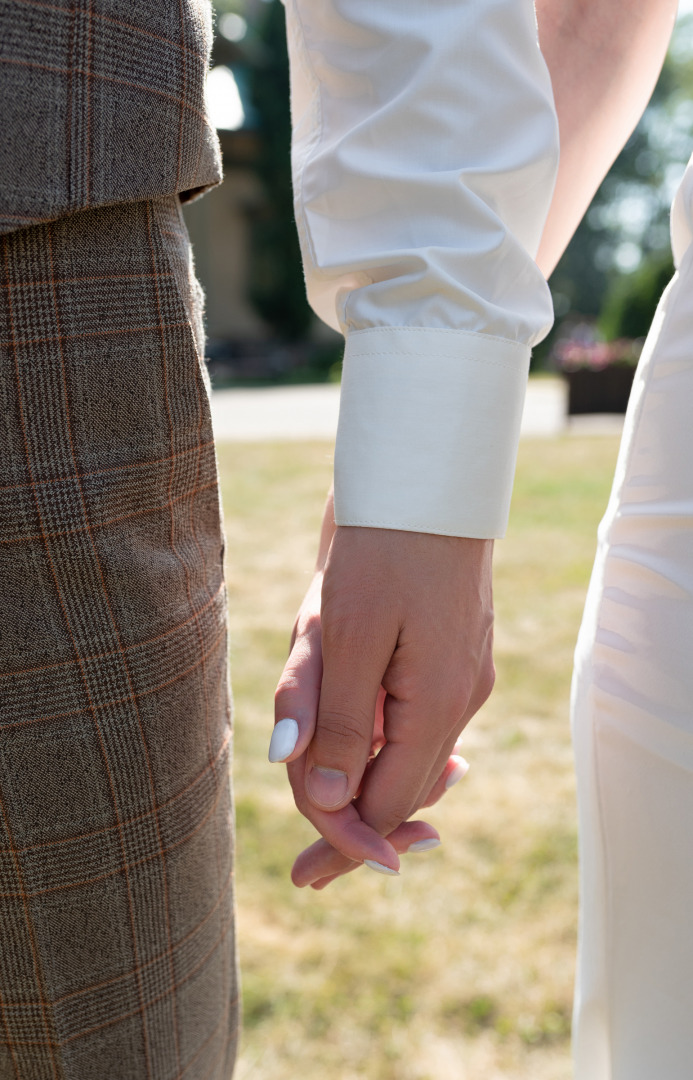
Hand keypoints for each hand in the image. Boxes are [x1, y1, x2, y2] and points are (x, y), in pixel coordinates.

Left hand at [272, 493, 494, 884]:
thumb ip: (336, 720)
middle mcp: (456, 699)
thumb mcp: (346, 637)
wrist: (422, 480)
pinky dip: (365, 723)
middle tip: (304, 861)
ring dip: (346, 753)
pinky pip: (402, 712)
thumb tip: (325, 799)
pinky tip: (343, 710)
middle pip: (395, 783)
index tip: (304, 876)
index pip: (391, 803)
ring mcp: (456, 677)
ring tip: (310, 721)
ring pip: (395, 747)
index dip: (346, 841)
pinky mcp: (445, 656)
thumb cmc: (382, 551)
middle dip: (341, 806)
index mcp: (437, 704)